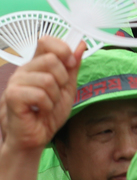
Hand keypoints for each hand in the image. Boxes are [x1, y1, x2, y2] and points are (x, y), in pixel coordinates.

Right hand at [2, 37, 84, 152]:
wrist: (35, 137)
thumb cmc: (48, 114)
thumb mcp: (67, 87)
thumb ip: (73, 66)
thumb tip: (80, 44)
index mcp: (36, 65)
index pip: (46, 41)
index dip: (63, 49)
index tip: (71, 64)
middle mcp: (24, 70)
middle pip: (51, 59)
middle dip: (62, 80)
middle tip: (56, 93)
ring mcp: (16, 82)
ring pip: (48, 79)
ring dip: (54, 96)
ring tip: (47, 105)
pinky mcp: (13, 96)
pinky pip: (39, 94)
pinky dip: (46, 105)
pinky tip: (40, 111)